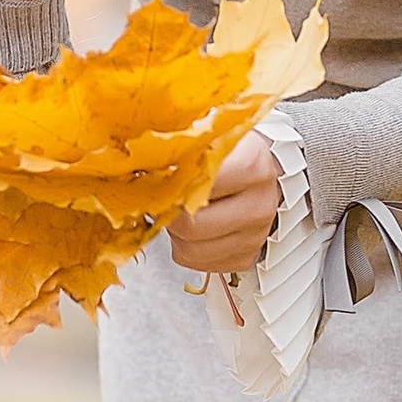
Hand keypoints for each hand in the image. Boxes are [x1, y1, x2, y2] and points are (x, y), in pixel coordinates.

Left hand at [164, 131, 281, 276]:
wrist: (260, 170)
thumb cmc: (229, 152)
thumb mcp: (208, 137)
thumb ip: (180, 150)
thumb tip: (141, 164)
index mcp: (251, 166)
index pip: (195, 186)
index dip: (167, 185)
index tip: (155, 179)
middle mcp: (259, 204)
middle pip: (190, 226)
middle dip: (169, 214)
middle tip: (164, 200)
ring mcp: (256, 235)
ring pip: (192, 251)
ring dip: (176, 235)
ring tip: (181, 213)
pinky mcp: (247, 257)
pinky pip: (199, 264)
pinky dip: (188, 249)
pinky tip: (194, 229)